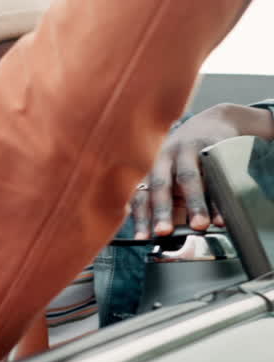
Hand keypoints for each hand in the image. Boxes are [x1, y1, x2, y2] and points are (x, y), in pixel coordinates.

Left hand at [132, 104, 273, 238]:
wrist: (212, 122)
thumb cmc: (188, 156)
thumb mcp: (173, 175)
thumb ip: (170, 200)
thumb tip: (170, 232)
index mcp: (150, 168)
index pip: (141, 194)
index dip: (140, 217)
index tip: (142, 239)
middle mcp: (164, 158)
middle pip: (159, 185)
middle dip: (160, 211)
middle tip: (164, 233)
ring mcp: (186, 150)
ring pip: (187, 178)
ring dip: (193, 203)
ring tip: (200, 225)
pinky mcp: (208, 145)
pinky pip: (212, 172)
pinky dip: (218, 194)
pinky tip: (221, 211)